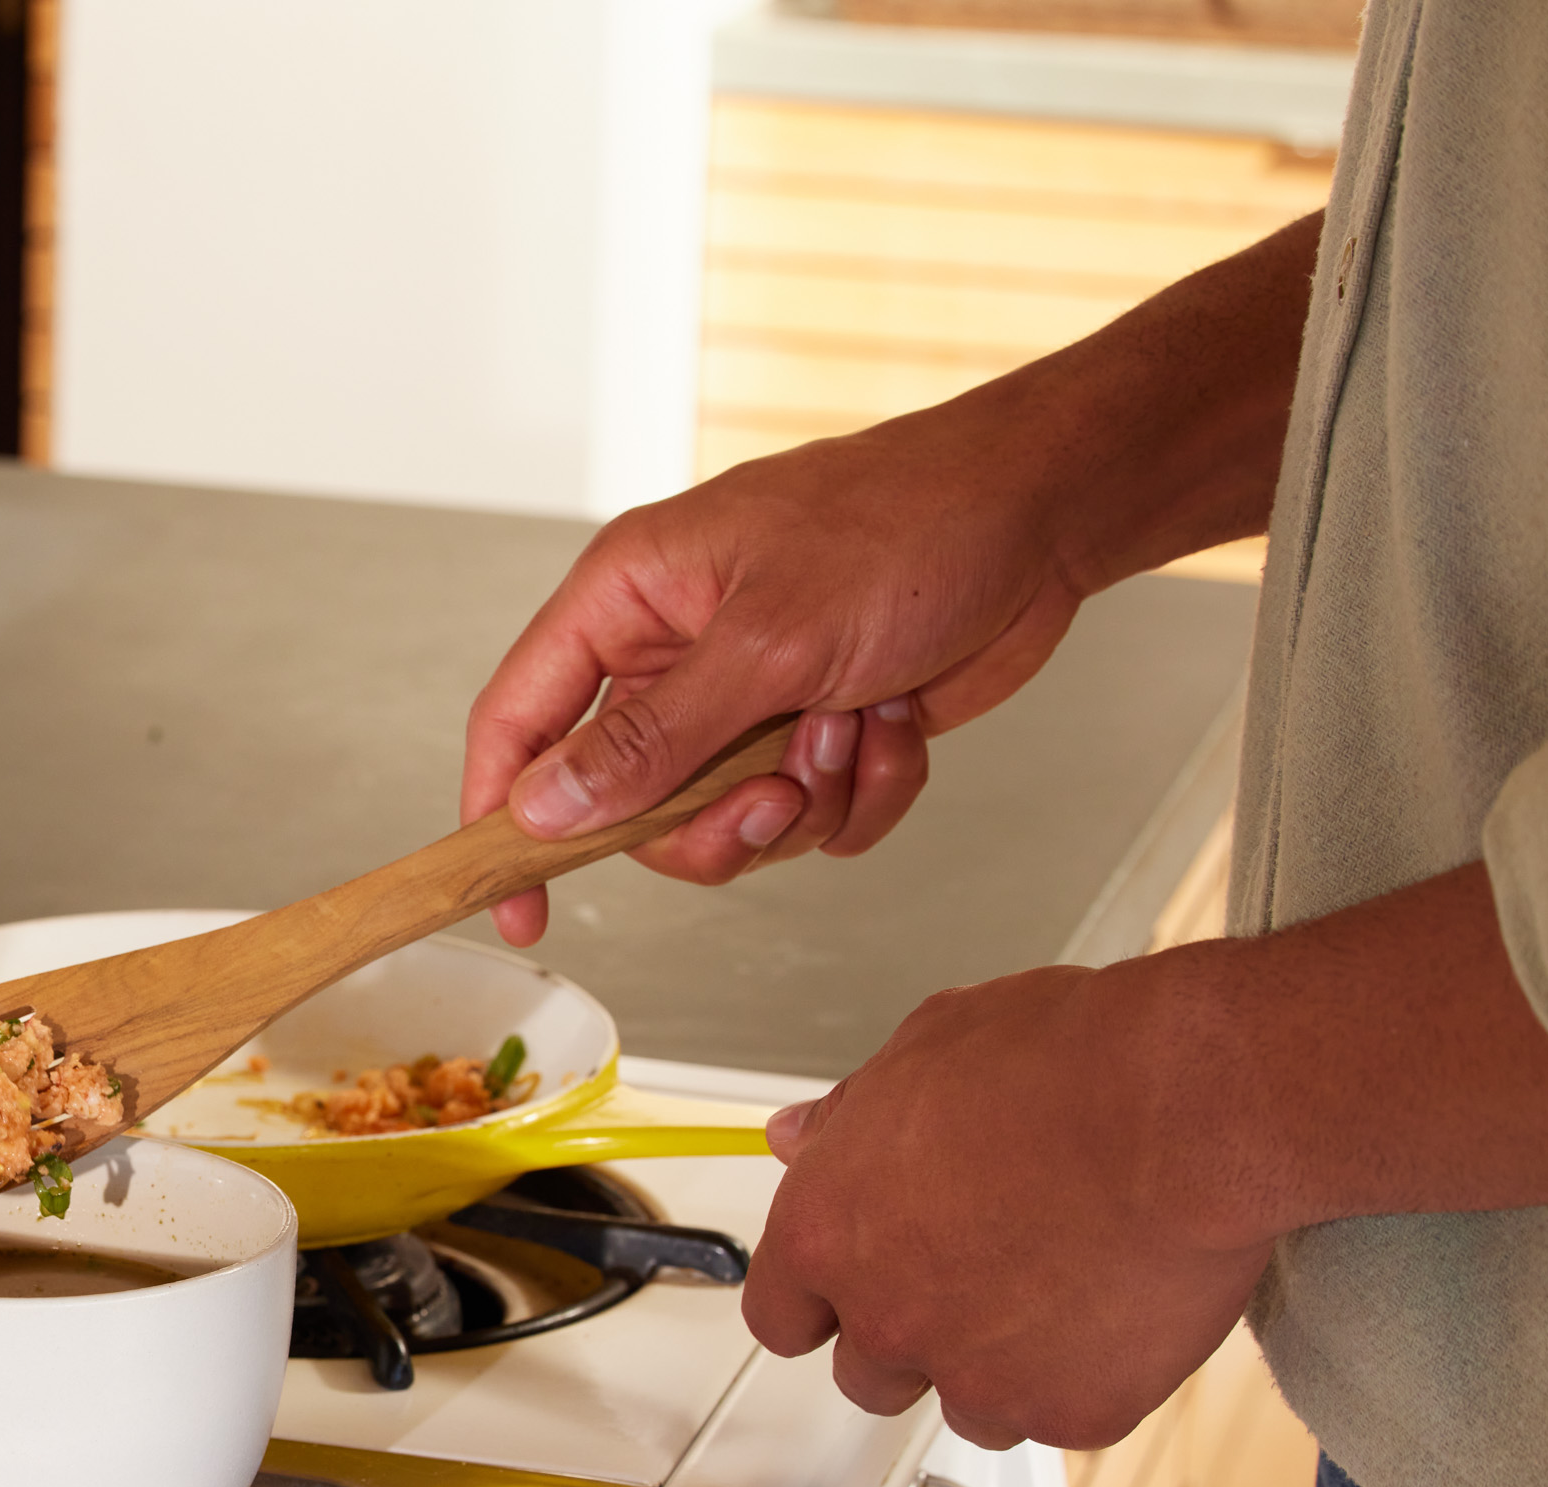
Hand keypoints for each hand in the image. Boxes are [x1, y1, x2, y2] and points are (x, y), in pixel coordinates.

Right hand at [462, 411, 1082, 943]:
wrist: (1045, 517)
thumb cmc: (908, 526)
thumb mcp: (769, 640)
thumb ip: (651, 737)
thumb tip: (545, 808)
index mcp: (628, 599)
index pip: (519, 720)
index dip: (502, 816)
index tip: (518, 908)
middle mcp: (676, 653)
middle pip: (631, 804)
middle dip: (711, 821)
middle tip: (773, 798)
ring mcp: (748, 699)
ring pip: (727, 825)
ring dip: (805, 801)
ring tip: (854, 726)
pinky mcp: (818, 733)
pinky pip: (811, 821)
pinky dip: (863, 792)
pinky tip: (896, 726)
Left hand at [740, 864, 1547, 1448]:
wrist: (1183, 1109)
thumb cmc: (1064, 1065)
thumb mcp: (926, 1050)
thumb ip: (850, 1116)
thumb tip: (802, 1136)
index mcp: (827, 1232)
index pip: (779, 1315)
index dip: (821, 1303)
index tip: (848, 1296)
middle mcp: (887, 1316)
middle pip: (869, 1376)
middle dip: (913, 1337)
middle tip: (977, 1280)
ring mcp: (978, 1375)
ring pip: (970, 1407)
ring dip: (1001, 1367)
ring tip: (1060, 1286)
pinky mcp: (1071, 1411)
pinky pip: (1064, 1417)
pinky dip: (1090, 1377)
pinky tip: (1118, 1308)